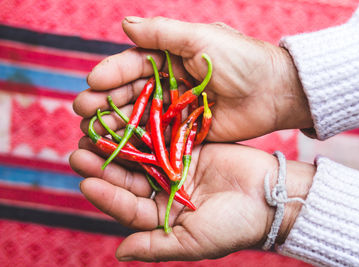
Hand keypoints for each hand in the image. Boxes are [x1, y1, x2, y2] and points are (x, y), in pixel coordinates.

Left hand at [69, 140, 314, 260]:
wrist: (271, 196)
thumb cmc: (236, 224)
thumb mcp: (194, 242)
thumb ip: (156, 247)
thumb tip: (118, 252)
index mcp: (164, 217)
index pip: (128, 207)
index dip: (107, 195)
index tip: (85, 183)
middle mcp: (165, 192)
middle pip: (128, 179)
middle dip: (104, 168)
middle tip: (79, 153)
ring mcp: (175, 167)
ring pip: (140, 156)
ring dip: (118, 146)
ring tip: (93, 133)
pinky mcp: (188, 147)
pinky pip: (162, 137)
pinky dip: (144, 129)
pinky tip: (127, 119)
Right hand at [73, 17, 312, 141]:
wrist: (273, 91)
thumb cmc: (241, 59)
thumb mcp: (200, 38)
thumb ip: (162, 33)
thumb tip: (125, 24)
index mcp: (172, 57)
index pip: (134, 65)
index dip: (112, 73)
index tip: (93, 81)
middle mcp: (171, 83)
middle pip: (132, 93)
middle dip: (107, 100)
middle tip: (83, 110)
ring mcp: (177, 109)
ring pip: (140, 116)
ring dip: (117, 123)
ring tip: (92, 130)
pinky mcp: (187, 131)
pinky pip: (160, 136)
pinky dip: (140, 142)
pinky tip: (120, 147)